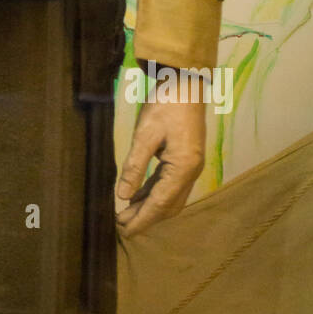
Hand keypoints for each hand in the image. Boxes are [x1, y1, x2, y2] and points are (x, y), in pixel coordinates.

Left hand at [116, 94, 205, 237]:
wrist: (187, 82)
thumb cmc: (165, 104)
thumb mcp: (145, 134)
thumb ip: (134, 166)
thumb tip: (122, 195)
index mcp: (183, 168)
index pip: (160, 203)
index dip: (142, 219)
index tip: (124, 231)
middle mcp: (191, 172)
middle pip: (168, 205)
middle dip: (145, 218)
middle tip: (121, 226)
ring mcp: (190, 167)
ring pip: (170, 197)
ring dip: (149, 207)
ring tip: (125, 214)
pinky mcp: (186, 160)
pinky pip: (169, 185)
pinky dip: (154, 194)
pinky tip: (137, 196)